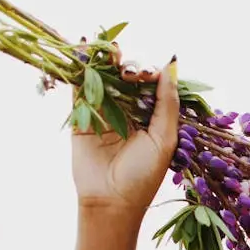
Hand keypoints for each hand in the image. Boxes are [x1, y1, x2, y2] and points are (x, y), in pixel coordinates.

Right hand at [71, 53, 179, 216]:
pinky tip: (83, 47)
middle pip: (126, 76)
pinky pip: (79, 86)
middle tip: (130, 74)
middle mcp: (126, 110)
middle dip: (130, 66)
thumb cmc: (143, 177)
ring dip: (107, 60)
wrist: (110, 202)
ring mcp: (102, 112)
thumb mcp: (164, 139)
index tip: (148, 73)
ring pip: (103, 76)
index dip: (149, 71)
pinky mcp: (80, 116)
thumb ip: (168, 103)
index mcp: (150, 116)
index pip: (150, 83)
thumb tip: (170, 66)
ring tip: (111, 50)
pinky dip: (79, 66)